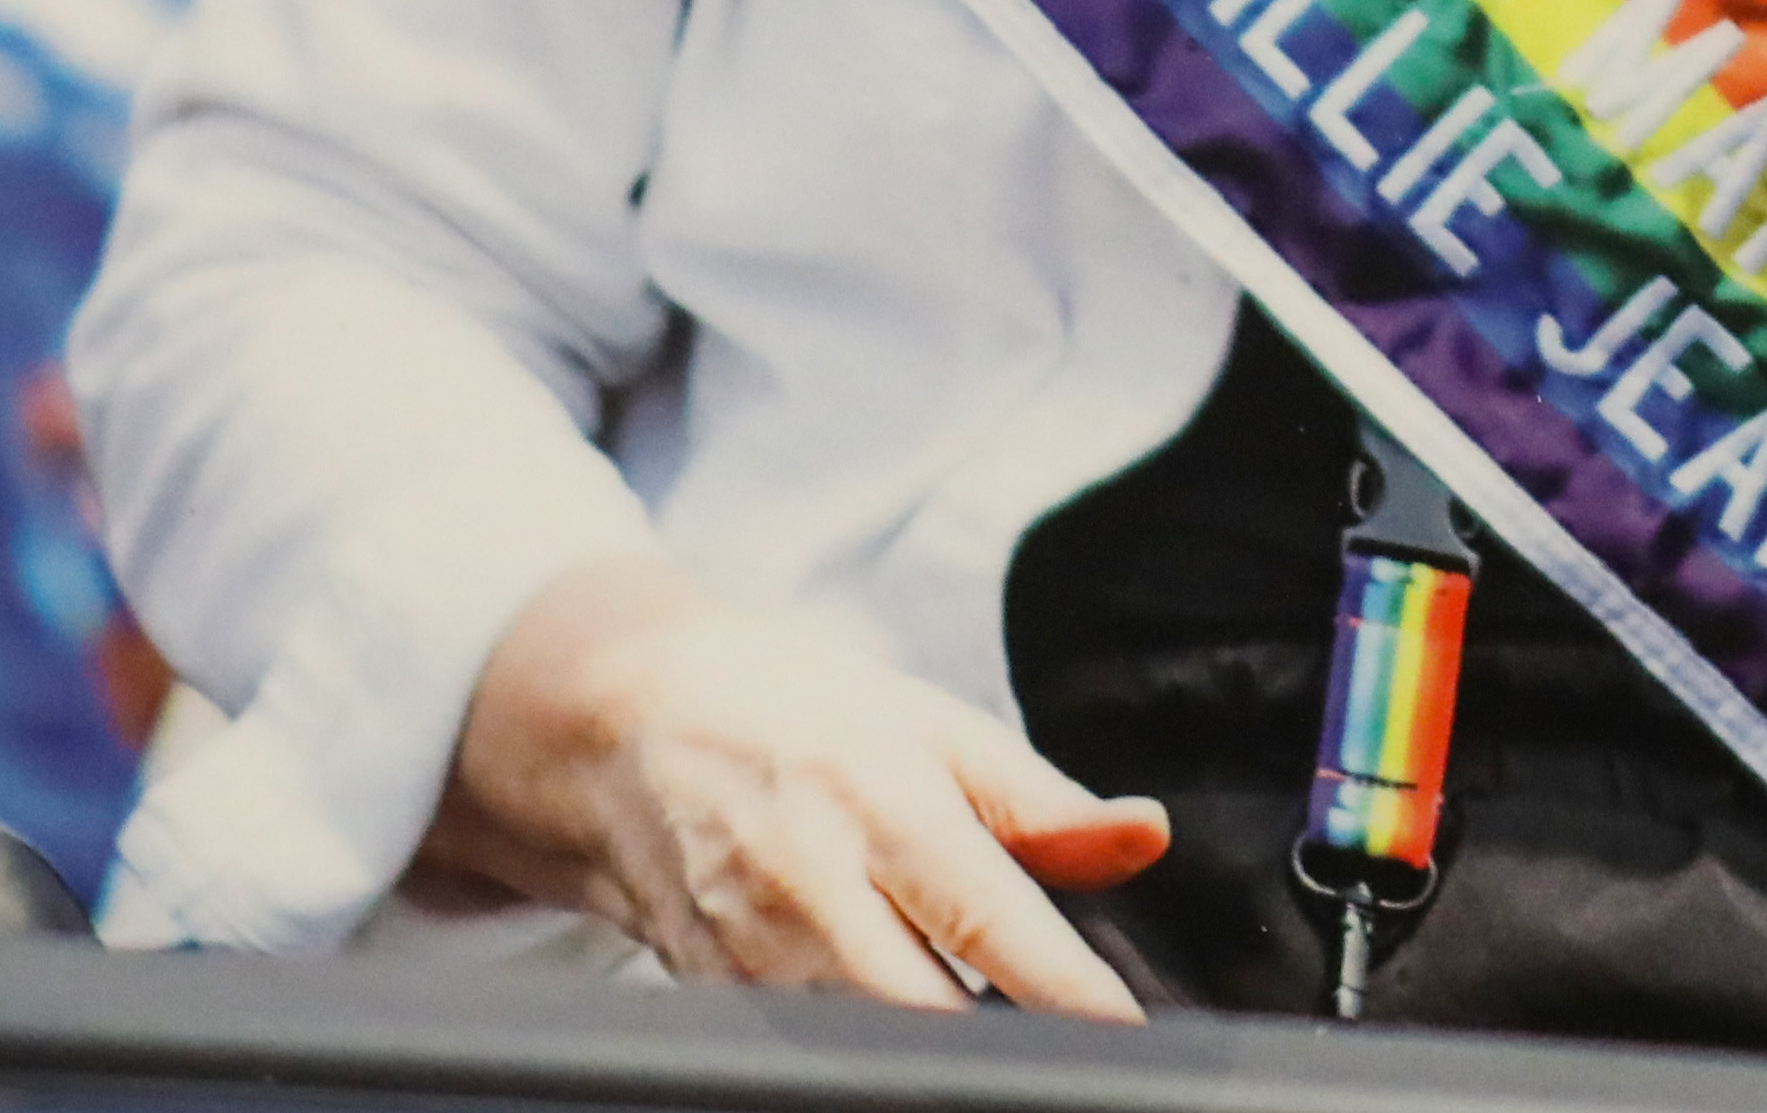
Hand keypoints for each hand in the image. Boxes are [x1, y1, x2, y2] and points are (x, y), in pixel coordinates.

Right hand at [435, 555, 1165, 1012]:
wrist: (619, 722)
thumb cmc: (796, 712)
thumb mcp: (928, 724)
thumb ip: (1040, 803)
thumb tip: (1147, 840)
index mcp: (883, 799)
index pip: (990, 920)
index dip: (1064, 991)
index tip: (1121, 1033)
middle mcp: (811, 885)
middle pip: (918, 1016)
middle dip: (993, 1047)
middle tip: (1055, 1051)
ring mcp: (746, 953)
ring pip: (857, 1046)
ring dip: (923, 1052)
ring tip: (983, 1040)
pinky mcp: (703, 999)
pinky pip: (800, 1046)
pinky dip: (857, 1047)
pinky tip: (892, 1028)